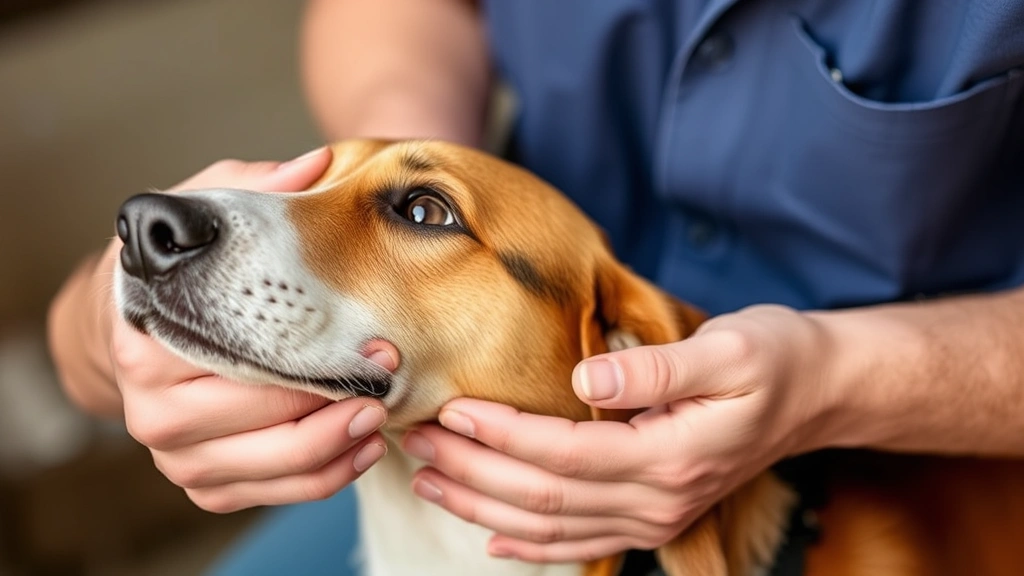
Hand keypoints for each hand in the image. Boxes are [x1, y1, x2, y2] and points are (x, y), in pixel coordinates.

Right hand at [86, 149, 389, 511]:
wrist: (130, 328)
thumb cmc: (179, 269)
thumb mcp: (204, 215)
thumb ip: (256, 188)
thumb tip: (316, 164)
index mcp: (150, 344)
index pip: (242, 363)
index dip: (314, 359)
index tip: (374, 347)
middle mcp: (153, 410)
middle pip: (260, 423)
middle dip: (333, 405)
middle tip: (389, 382)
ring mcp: (176, 454)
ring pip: (271, 469)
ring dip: (335, 449)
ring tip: (383, 419)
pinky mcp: (203, 481)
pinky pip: (270, 494)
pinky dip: (321, 479)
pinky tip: (361, 449)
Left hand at [400, 304, 836, 561]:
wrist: (816, 393)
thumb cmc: (774, 359)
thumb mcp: (730, 348)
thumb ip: (658, 367)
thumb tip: (588, 378)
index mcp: (671, 455)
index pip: (565, 452)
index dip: (503, 434)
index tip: (451, 411)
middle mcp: (659, 498)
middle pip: (546, 496)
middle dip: (474, 472)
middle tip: (416, 444)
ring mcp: (656, 515)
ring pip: (553, 527)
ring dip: (485, 507)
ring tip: (431, 483)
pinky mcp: (654, 513)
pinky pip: (582, 542)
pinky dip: (531, 542)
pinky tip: (492, 535)